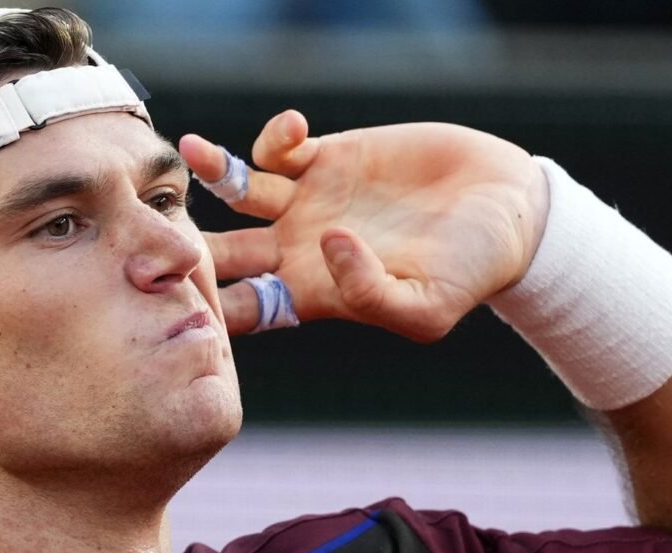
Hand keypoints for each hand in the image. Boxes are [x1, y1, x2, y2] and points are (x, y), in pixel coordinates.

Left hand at [179, 110, 549, 341]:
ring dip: (212, 173)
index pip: (242, 307)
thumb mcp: (428, 307)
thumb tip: (325, 244)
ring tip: (195, 151)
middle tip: (164, 224)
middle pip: (222, 250)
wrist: (506, 209)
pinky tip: (292, 126)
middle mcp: (298, 248)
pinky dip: (273, 136)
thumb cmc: (472, 272)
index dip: (209, 302)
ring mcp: (308, 200)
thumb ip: (370, 293)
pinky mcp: (328, 156)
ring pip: (237, 190)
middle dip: (189, 240)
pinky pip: (278, 147)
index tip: (185, 290)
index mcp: (313, 293)